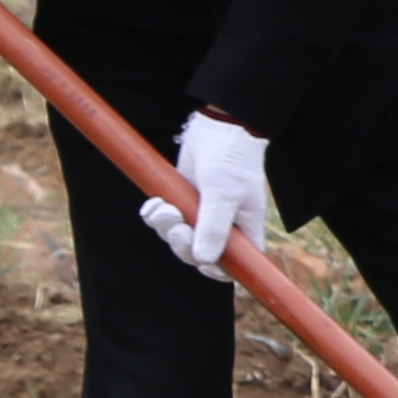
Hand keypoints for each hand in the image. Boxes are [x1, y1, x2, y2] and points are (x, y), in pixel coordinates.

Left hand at [139, 113, 270, 275]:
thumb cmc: (231, 158)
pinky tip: (154, 202)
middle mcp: (223, 225)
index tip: (204, 263)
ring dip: (165, 227)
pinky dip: (156, 214)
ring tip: (162, 207)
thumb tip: (204, 260)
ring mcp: (202, 213)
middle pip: (198, 254)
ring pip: (178, 238)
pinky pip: (165, 220)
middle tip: (177, 225)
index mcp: (243, 228)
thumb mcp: (224, 195)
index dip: (218, 271)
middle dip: (182, 244)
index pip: (236, 265)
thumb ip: (214, 229)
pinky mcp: (183, 200)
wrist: (218, 125)